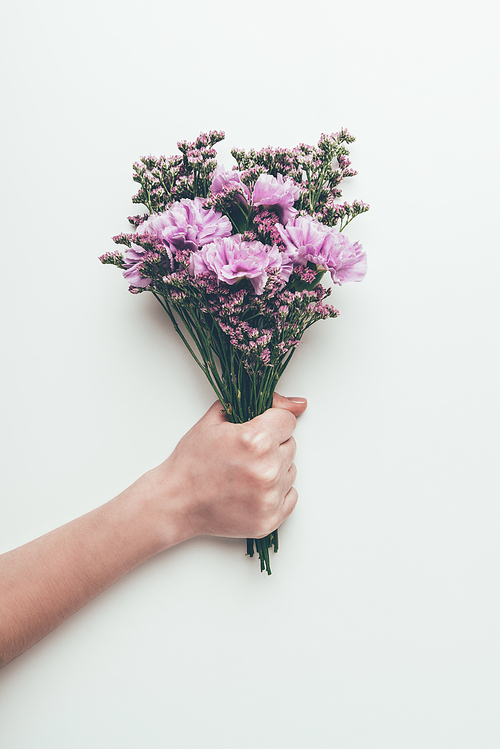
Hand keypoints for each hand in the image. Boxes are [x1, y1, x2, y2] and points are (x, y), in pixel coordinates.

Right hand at [148, 394, 307, 541]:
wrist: (176, 501)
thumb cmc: (192, 462)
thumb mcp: (216, 419)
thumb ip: (257, 404)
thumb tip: (297, 403)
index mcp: (256, 440)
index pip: (288, 420)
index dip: (271, 422)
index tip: (258, 429)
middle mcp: (267, 469)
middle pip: (290, 445)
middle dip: (272, 445)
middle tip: (244, 454)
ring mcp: (270, 497)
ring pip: (290, 470)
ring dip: (274, 468)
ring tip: (245, 472)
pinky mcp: (270, 519)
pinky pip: (291, 496)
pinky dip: (276, 492)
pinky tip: (253, 489)